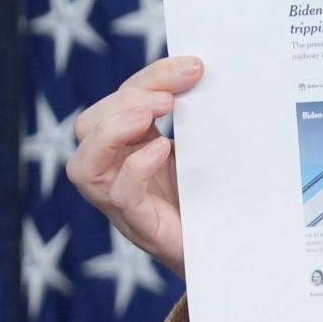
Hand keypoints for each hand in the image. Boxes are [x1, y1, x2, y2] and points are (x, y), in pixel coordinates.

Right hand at [66, 55, 200, 276]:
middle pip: (90, 126)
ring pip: (84, 165)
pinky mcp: (141, 227)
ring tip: (152, 114)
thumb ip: (202, 119)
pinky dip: (134, 168)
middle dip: (126, 100)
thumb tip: (210, 73)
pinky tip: (161, 151)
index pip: (123, 101)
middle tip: (169, 97)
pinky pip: (118, 196)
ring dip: (113, 131)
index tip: (193, 66)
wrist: (238, 256)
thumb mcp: (209, 151)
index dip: (151, 77)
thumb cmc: (220, 201)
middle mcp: (119, 172)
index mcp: (134, 146)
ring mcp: (123, 202)